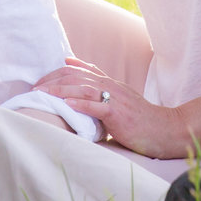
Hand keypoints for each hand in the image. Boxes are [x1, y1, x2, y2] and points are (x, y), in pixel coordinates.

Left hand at [37, 57, 189, 159]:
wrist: (165, 129)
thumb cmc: (142, 122)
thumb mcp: (121, 105)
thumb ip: (103, 100)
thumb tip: (81, 103)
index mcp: (110, 84)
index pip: (81, 71)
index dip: (59, 72)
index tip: (42, 77)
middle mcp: (111, 86)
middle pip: (76, 77)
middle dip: (52, 80)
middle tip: (34, 88)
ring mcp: (115, 98)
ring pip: (82, 88)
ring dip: (59, 90)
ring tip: (42, 94)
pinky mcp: (118, 114)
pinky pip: (96, 106)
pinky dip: (80, 104)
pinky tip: (65, 104)